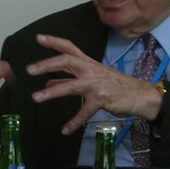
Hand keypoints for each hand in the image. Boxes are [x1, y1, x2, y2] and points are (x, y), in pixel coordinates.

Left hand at [27, 34, 163, 134]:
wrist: (139, 95)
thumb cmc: (113, 85)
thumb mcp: (91, 78)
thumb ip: (68, 79)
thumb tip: (47, 84)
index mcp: (87, 63)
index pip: (69, 48)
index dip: (54, 42)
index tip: (38, 38)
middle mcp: (90, 70)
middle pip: (67, 61)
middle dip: (47, 64)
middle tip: (30, 69)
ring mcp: (96, 83)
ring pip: (71, 85)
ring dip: (52, 93)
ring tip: (36, 98)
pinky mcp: (101, 99)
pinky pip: (85, 112)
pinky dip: (74, 122)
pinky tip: (65, 130)